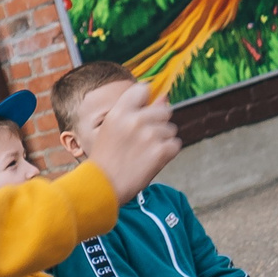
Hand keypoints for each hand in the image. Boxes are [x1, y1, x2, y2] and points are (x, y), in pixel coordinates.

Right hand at [75, 82, 180, 200]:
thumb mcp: (113, 129)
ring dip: (162, 140)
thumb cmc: (107, 157)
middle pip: (164, 110)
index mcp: (119, 112)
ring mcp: (150, 135)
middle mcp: (135, 120)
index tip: (140, 114)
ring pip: (170, 129)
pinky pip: (175, 145)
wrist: (102, 187)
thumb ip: (138, 110)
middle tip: (140, 141)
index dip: (145, 102)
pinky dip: (166, 153)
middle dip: (157, 124)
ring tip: (143, 153)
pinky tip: (150, 161)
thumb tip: (165, 96)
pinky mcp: (161, 151)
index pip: (143, 89)